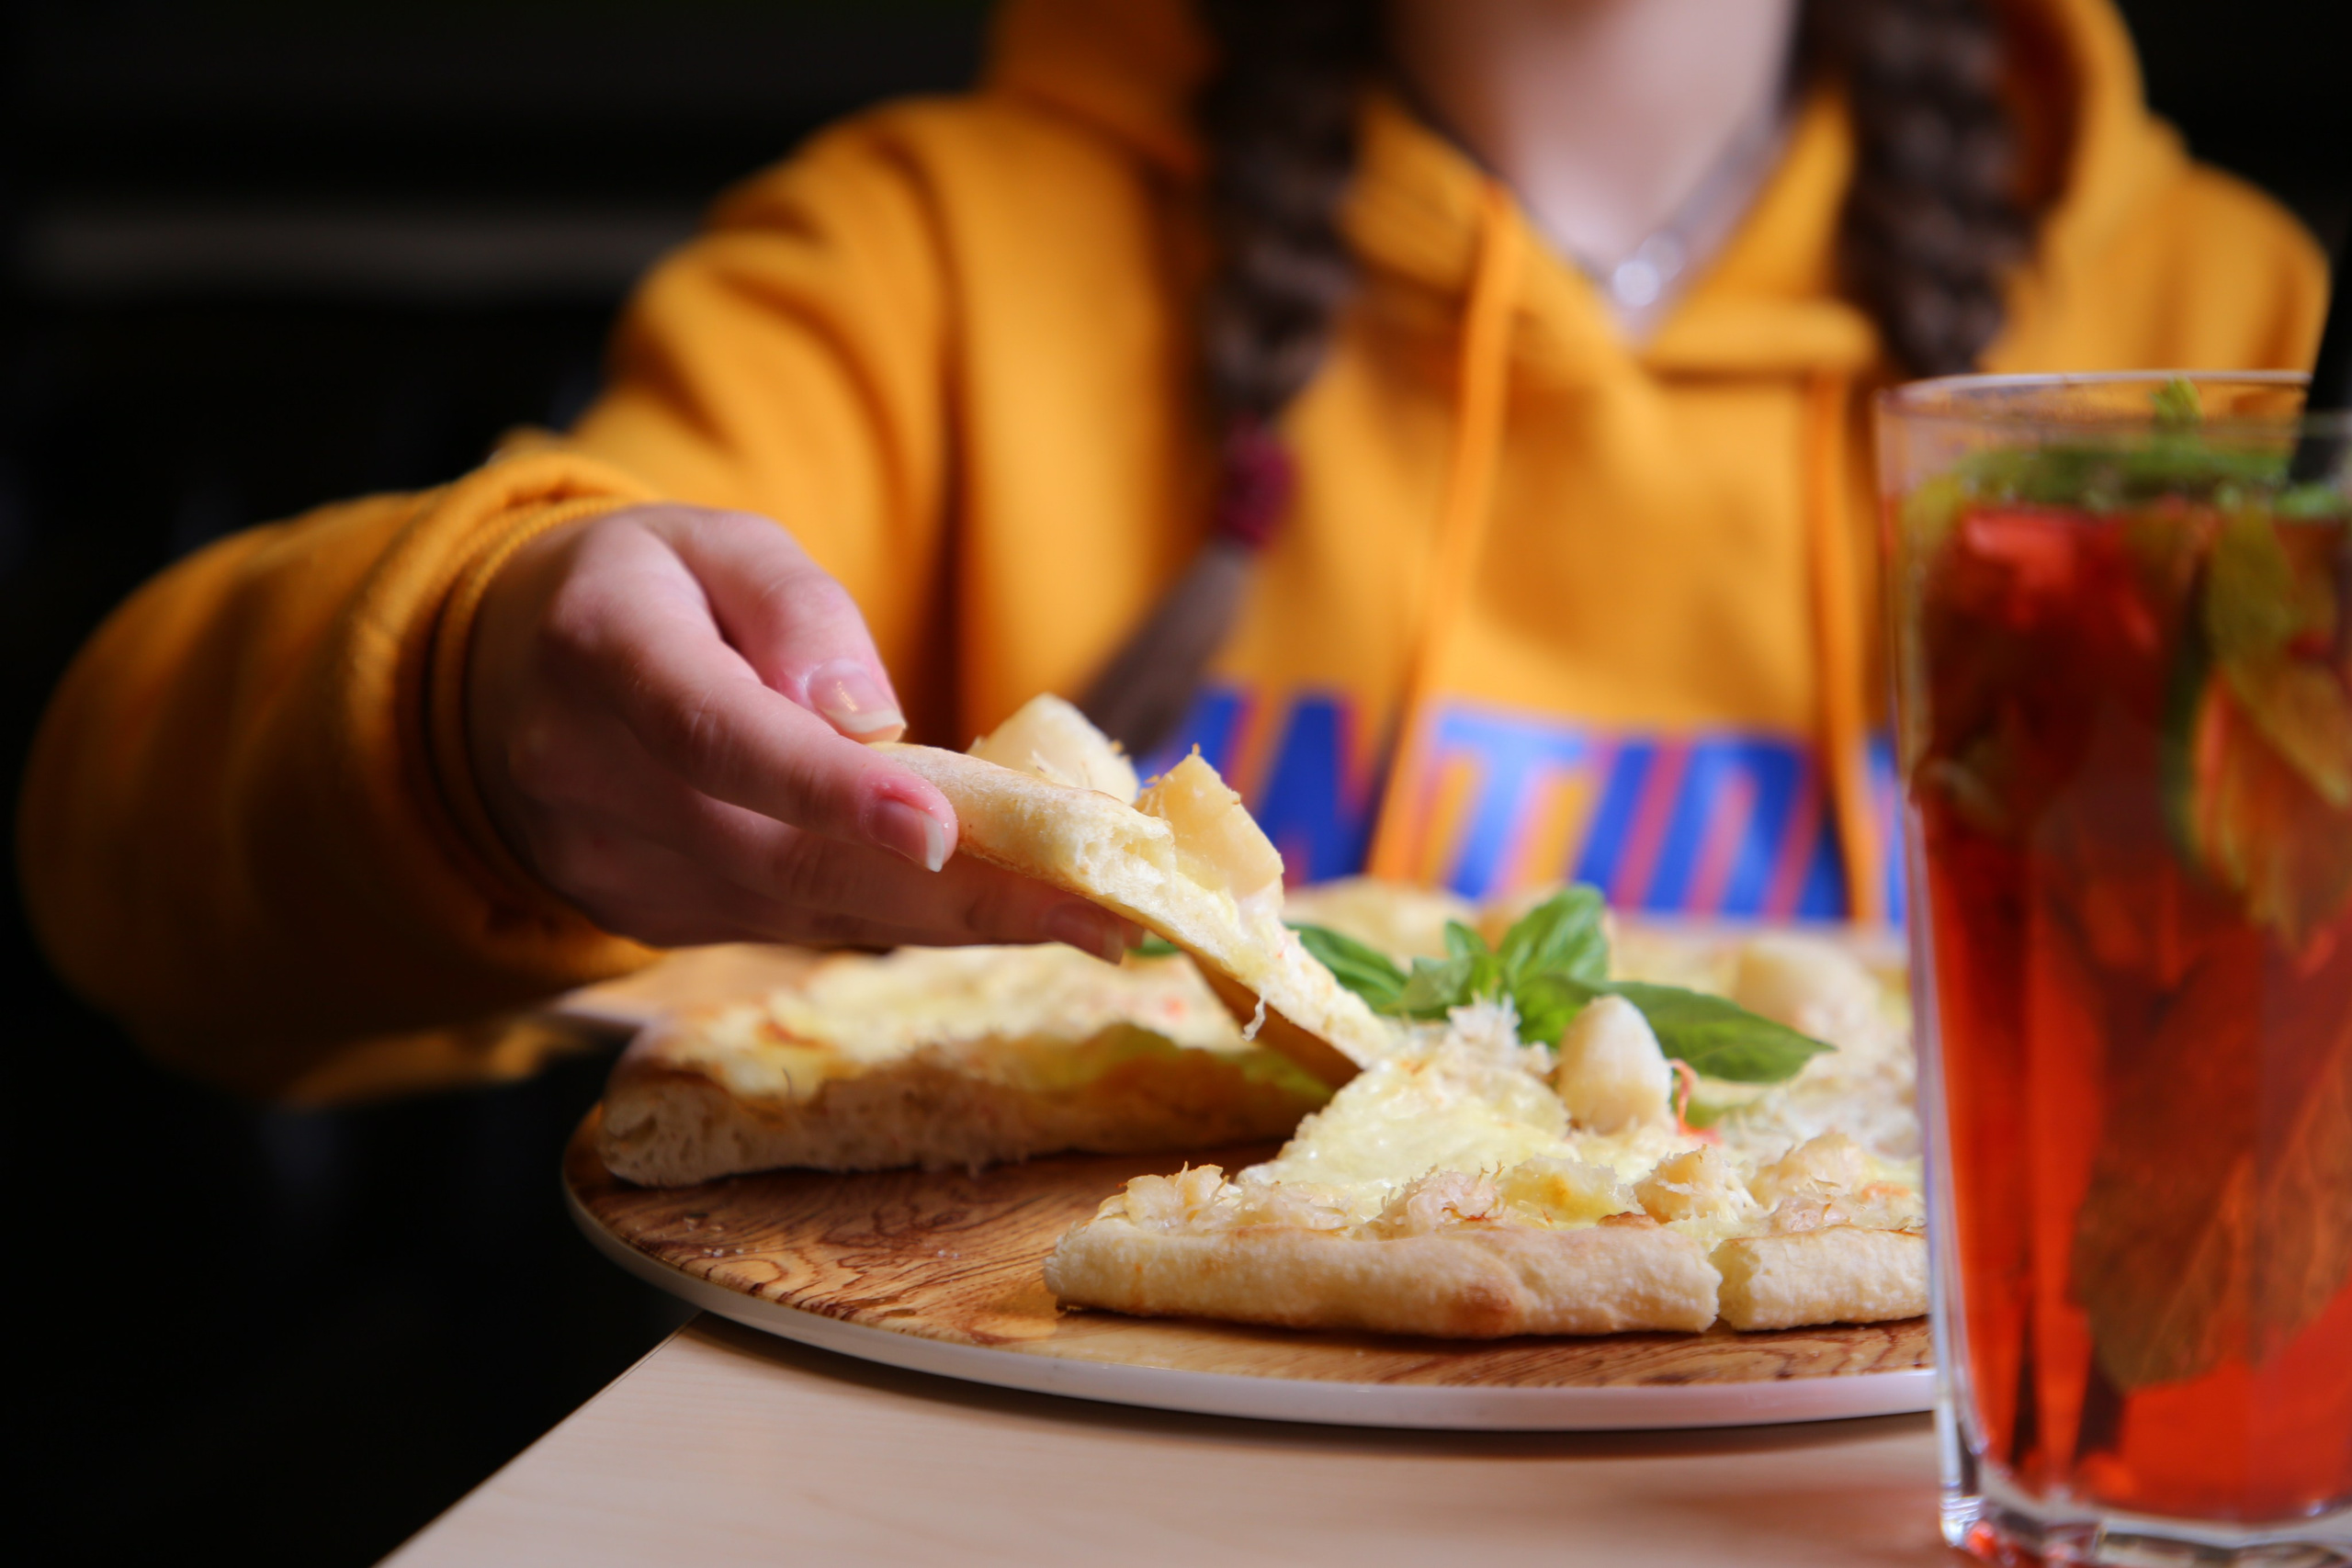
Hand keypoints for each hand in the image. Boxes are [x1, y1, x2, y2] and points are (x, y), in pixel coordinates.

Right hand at [466, 504, 1132, 955]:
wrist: (504, 676)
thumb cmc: (643, 589)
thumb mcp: (718, 541)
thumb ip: (799, 607)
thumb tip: (870, 715)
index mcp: (603, 653)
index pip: (720, 735)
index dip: (830, 791)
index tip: (942, 827)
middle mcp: (589, 777)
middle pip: (783, 855)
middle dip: (955, 893)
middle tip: (1097, 910)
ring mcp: (610, 866)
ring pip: (799, 910)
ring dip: (953, 923)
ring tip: (1090, 922)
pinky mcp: (645, 917)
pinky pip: (788, 925)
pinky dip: (898, 921)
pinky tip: (1000, 915)